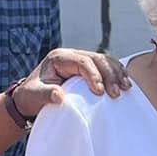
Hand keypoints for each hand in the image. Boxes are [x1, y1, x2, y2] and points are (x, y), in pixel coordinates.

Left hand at [13, 48, 132, 118]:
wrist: (30, 100)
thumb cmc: (31, 97)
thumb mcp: (34, 96)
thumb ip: (45, 95)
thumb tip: (59, 95)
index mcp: (59, 58)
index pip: (82, 62)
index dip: (94, 75)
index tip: (100, 92)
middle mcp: (71, 56)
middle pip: (97, 59)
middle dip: (109, 75)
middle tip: (116, 94)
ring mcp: (81, 61)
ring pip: (105, 61)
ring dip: (117, 74)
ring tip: (126, 88)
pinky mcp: (88, 70)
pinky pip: (106, 68)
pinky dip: (117, 75)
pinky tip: (125, 85)